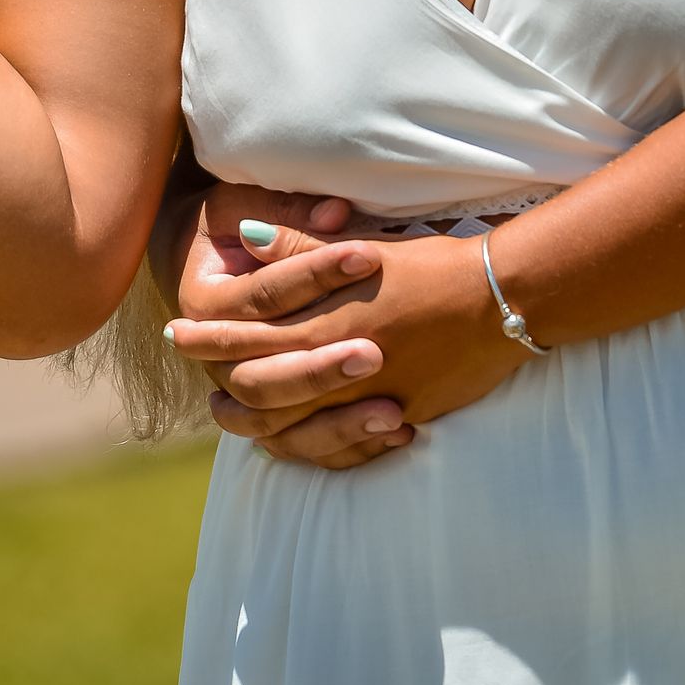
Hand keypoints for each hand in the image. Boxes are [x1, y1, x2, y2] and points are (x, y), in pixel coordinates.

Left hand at [167, 227, 524, 462]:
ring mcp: (372, 399)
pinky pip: (343, 448)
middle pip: (261, 388)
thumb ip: (306, 246)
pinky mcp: (402, 418)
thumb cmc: (437, 264)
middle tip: (195, 381)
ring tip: (229, 417)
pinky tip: (294, 441)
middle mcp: (343, 365)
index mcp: (331, 319)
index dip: (211, 335)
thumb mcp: (368, 248)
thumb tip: (250, 236)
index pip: (251, 334)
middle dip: (221, 381)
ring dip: (256, 424)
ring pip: (295, 426)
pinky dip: (311, 447)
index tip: (178, 331)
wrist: (506, 299)